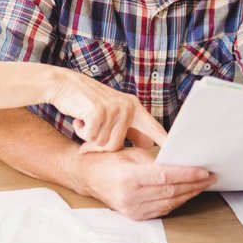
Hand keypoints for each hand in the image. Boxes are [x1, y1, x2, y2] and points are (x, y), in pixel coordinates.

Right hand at [46, 69, 167, 151]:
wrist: (63, 84)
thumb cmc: (87, 101)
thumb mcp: (113, 111)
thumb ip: (130, 128)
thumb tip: (147, 145)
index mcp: (134, 107)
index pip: (154, 129)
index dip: (166, 144)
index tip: (179, 157)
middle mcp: (127, 107)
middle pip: (118, 146)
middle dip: (100, 145)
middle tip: (90, 132)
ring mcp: (113, 109)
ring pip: (104, 144)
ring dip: (90, 138)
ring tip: (86, 121)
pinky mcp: (98, 112)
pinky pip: (91, 137)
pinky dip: (81, 132)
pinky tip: (79, 118)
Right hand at [74, 147, 215, 219]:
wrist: (89, 178)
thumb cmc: (108, 162)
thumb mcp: (131, 154)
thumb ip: (155, 161)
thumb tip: (181, 165)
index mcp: (129, 178)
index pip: (165, 177)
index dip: (187, 175)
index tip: (204, 171)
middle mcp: (130, 197)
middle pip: (170, 192)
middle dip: (193, 184)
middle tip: (209, 177)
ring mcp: (133, 209)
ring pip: (169, 203)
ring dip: (189, 194)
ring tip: (202, 185)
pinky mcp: (135, 216)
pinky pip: (163, 210)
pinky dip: (177, 201)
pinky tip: (187, 193)